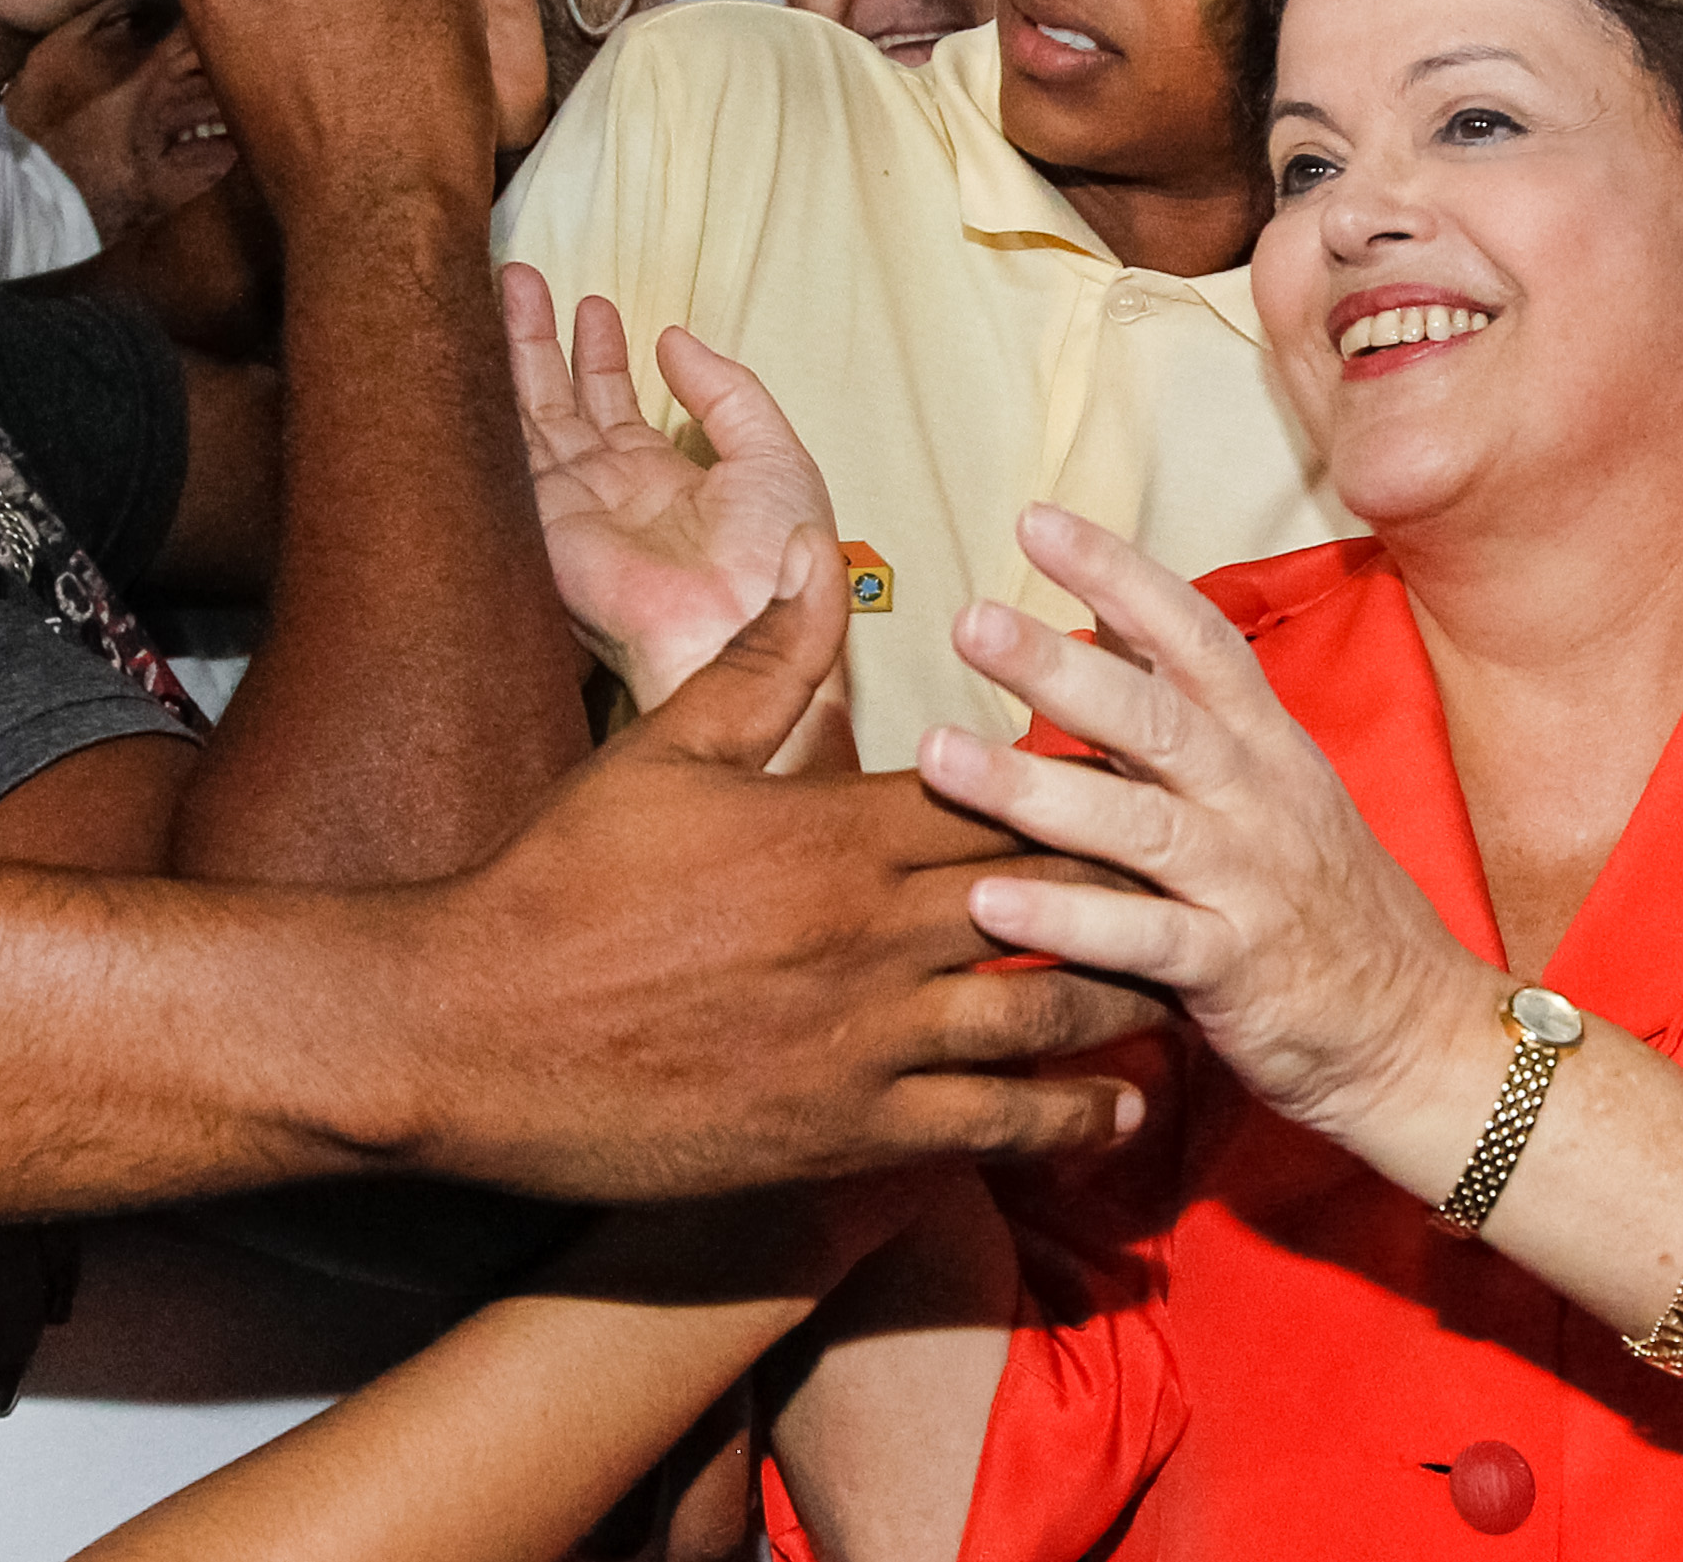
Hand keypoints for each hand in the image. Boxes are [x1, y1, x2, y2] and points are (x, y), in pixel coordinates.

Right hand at [392, 536, 1159, 1194]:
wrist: (473, 1029)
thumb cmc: (560, 880)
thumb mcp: (662, 749)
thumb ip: (763, 658)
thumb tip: (819, 552)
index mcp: (834, 827)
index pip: (997, 788)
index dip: (1075, 774)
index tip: (1138, 762)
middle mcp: (873, 931)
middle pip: (1049, 892)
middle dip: (1132, 881)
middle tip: (1208, 873)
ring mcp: (868, 1038)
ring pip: (1044, 1009)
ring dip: (1125, 996)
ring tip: (1189, 984)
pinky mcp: (847, 1131)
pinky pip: (995, 1125)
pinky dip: (1073, 1114)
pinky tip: (1122, 1105)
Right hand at [502, 265, 838, 710]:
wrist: (743, 626)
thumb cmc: (775, 558)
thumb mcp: (772, 453)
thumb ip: (726, 391)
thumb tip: (675, 340)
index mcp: (666, 480)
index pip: (618, 407)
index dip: (603, 355)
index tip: (593, 306)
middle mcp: (609, 493)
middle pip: (562, 404)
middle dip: (542, 341)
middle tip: (521, 281)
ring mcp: (571, 508)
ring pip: (529, 416)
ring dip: (514, 352)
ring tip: (505, 287)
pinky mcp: (541, 524)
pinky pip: (507, 456)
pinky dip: (489, 404)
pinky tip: (477, 356)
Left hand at [917, 504, 1474, 1146]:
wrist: (1418, 1029)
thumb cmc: (1321, 899)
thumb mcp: (1267, 784)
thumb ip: (1181, 712)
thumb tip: (1096, 624)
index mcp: (1263, 741)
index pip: (1193, 632)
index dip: (1118, 573)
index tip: (1036, 520)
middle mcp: (1257, 796)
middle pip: (1155, 713)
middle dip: (1058, 664)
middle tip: (969, 621)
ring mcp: (1248, 880)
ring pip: (1136, 821)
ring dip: (1032, 785)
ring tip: (936, 754)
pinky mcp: (1236, 969)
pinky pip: (1143, 937)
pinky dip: (1067, 917)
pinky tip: (989, 899)